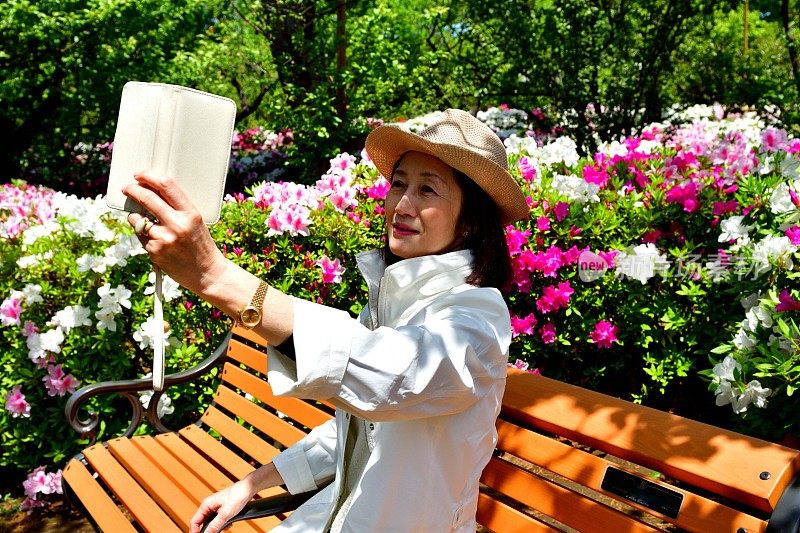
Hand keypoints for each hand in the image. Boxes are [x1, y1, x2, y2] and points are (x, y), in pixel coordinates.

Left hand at [123, 172, 225, 295]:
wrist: (206, 274)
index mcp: (190, 213)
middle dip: (132, 190)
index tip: (140, 175)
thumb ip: (176, 208)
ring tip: (147, 223)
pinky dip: (143, 234)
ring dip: (136, 217)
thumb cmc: (201, 246)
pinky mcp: (154, 251)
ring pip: (137, 218)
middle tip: (128, 188)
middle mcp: (177, 224)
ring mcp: (163, 238)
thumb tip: (151, 192)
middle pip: (146, 197)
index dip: (149, 176)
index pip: (166, 185)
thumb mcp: (195, 222)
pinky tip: (156, 241)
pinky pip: (139, 235)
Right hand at [189, 479, 255, 532]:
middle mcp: (209, 506)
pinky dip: (223, 524)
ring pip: (211, 522)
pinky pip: (218, 520)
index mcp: (206, 505)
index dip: (194, 531)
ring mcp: (215, 507)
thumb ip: (215, 525)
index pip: (194, 521)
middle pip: (202, 523)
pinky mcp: (221, 509)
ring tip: (226, 526)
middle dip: (208, 530)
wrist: (248, 488)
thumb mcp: (226, 513)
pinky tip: (230, 523)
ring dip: (217, 527)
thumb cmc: (238, 495)